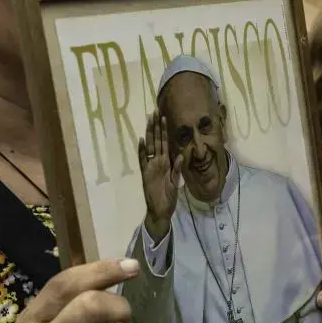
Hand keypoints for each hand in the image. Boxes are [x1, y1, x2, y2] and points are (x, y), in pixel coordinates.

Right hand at [138, 111, 182, 240]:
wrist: (160, 211)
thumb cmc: (169, 198)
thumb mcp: (175, 183)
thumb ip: (177, 169)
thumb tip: (180, 155)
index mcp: (166, 162)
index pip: (165, 142)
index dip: (164, 130)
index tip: (164, 116)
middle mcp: (158, 162)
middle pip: (157, 141)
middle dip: (156, 126)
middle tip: (155, 111)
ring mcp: (150, 167)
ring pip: (150, 147)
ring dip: (149, 134)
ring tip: (149, 121)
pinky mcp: (145, 174)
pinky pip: (143, 160)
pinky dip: (142, 151)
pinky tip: (141, 140)